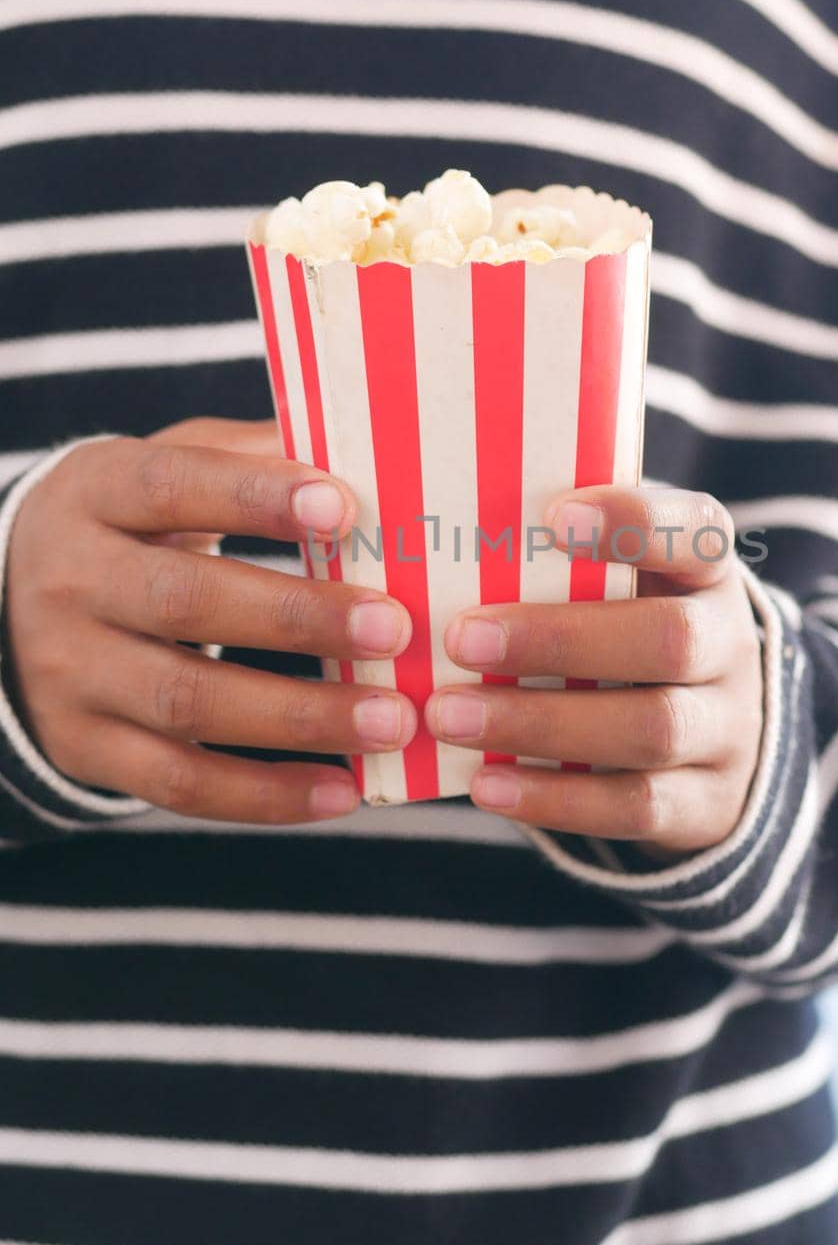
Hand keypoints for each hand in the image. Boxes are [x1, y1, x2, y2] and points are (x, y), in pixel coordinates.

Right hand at [5, 418, 417, 824]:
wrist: (11, 601)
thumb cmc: (136, 522)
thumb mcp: (172, 465)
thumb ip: (254, 456)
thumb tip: (364, 450)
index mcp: (97, 492)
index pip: (174, 487)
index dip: (256, 497)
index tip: (343, 507)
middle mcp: (71, 581)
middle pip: (185, 601)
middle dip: (297, 618)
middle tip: (393, 628)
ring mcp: (70, 672)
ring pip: (187, 701)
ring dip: (299, 715)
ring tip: (389, 719)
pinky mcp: (84, 747)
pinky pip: (178, 783)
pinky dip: (265, 794)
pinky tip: (342, 790)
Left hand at [425, 488, 763, 858]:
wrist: (711, 736)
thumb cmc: (626, 630)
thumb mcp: (619, 583)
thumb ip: (558, 561)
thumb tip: (439, 542)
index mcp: (707, 572)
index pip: (696, 531)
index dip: (634, 523)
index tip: (555, 517)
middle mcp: (730, 646)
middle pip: (670, 639)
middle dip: (561, 639)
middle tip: (463, 639)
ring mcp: (727, 729)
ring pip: (651, 728)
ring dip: (541, 723)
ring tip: (450, 716)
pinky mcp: (706, 802)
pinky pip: (636, 806)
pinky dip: (556, 798)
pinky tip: (486, 785)